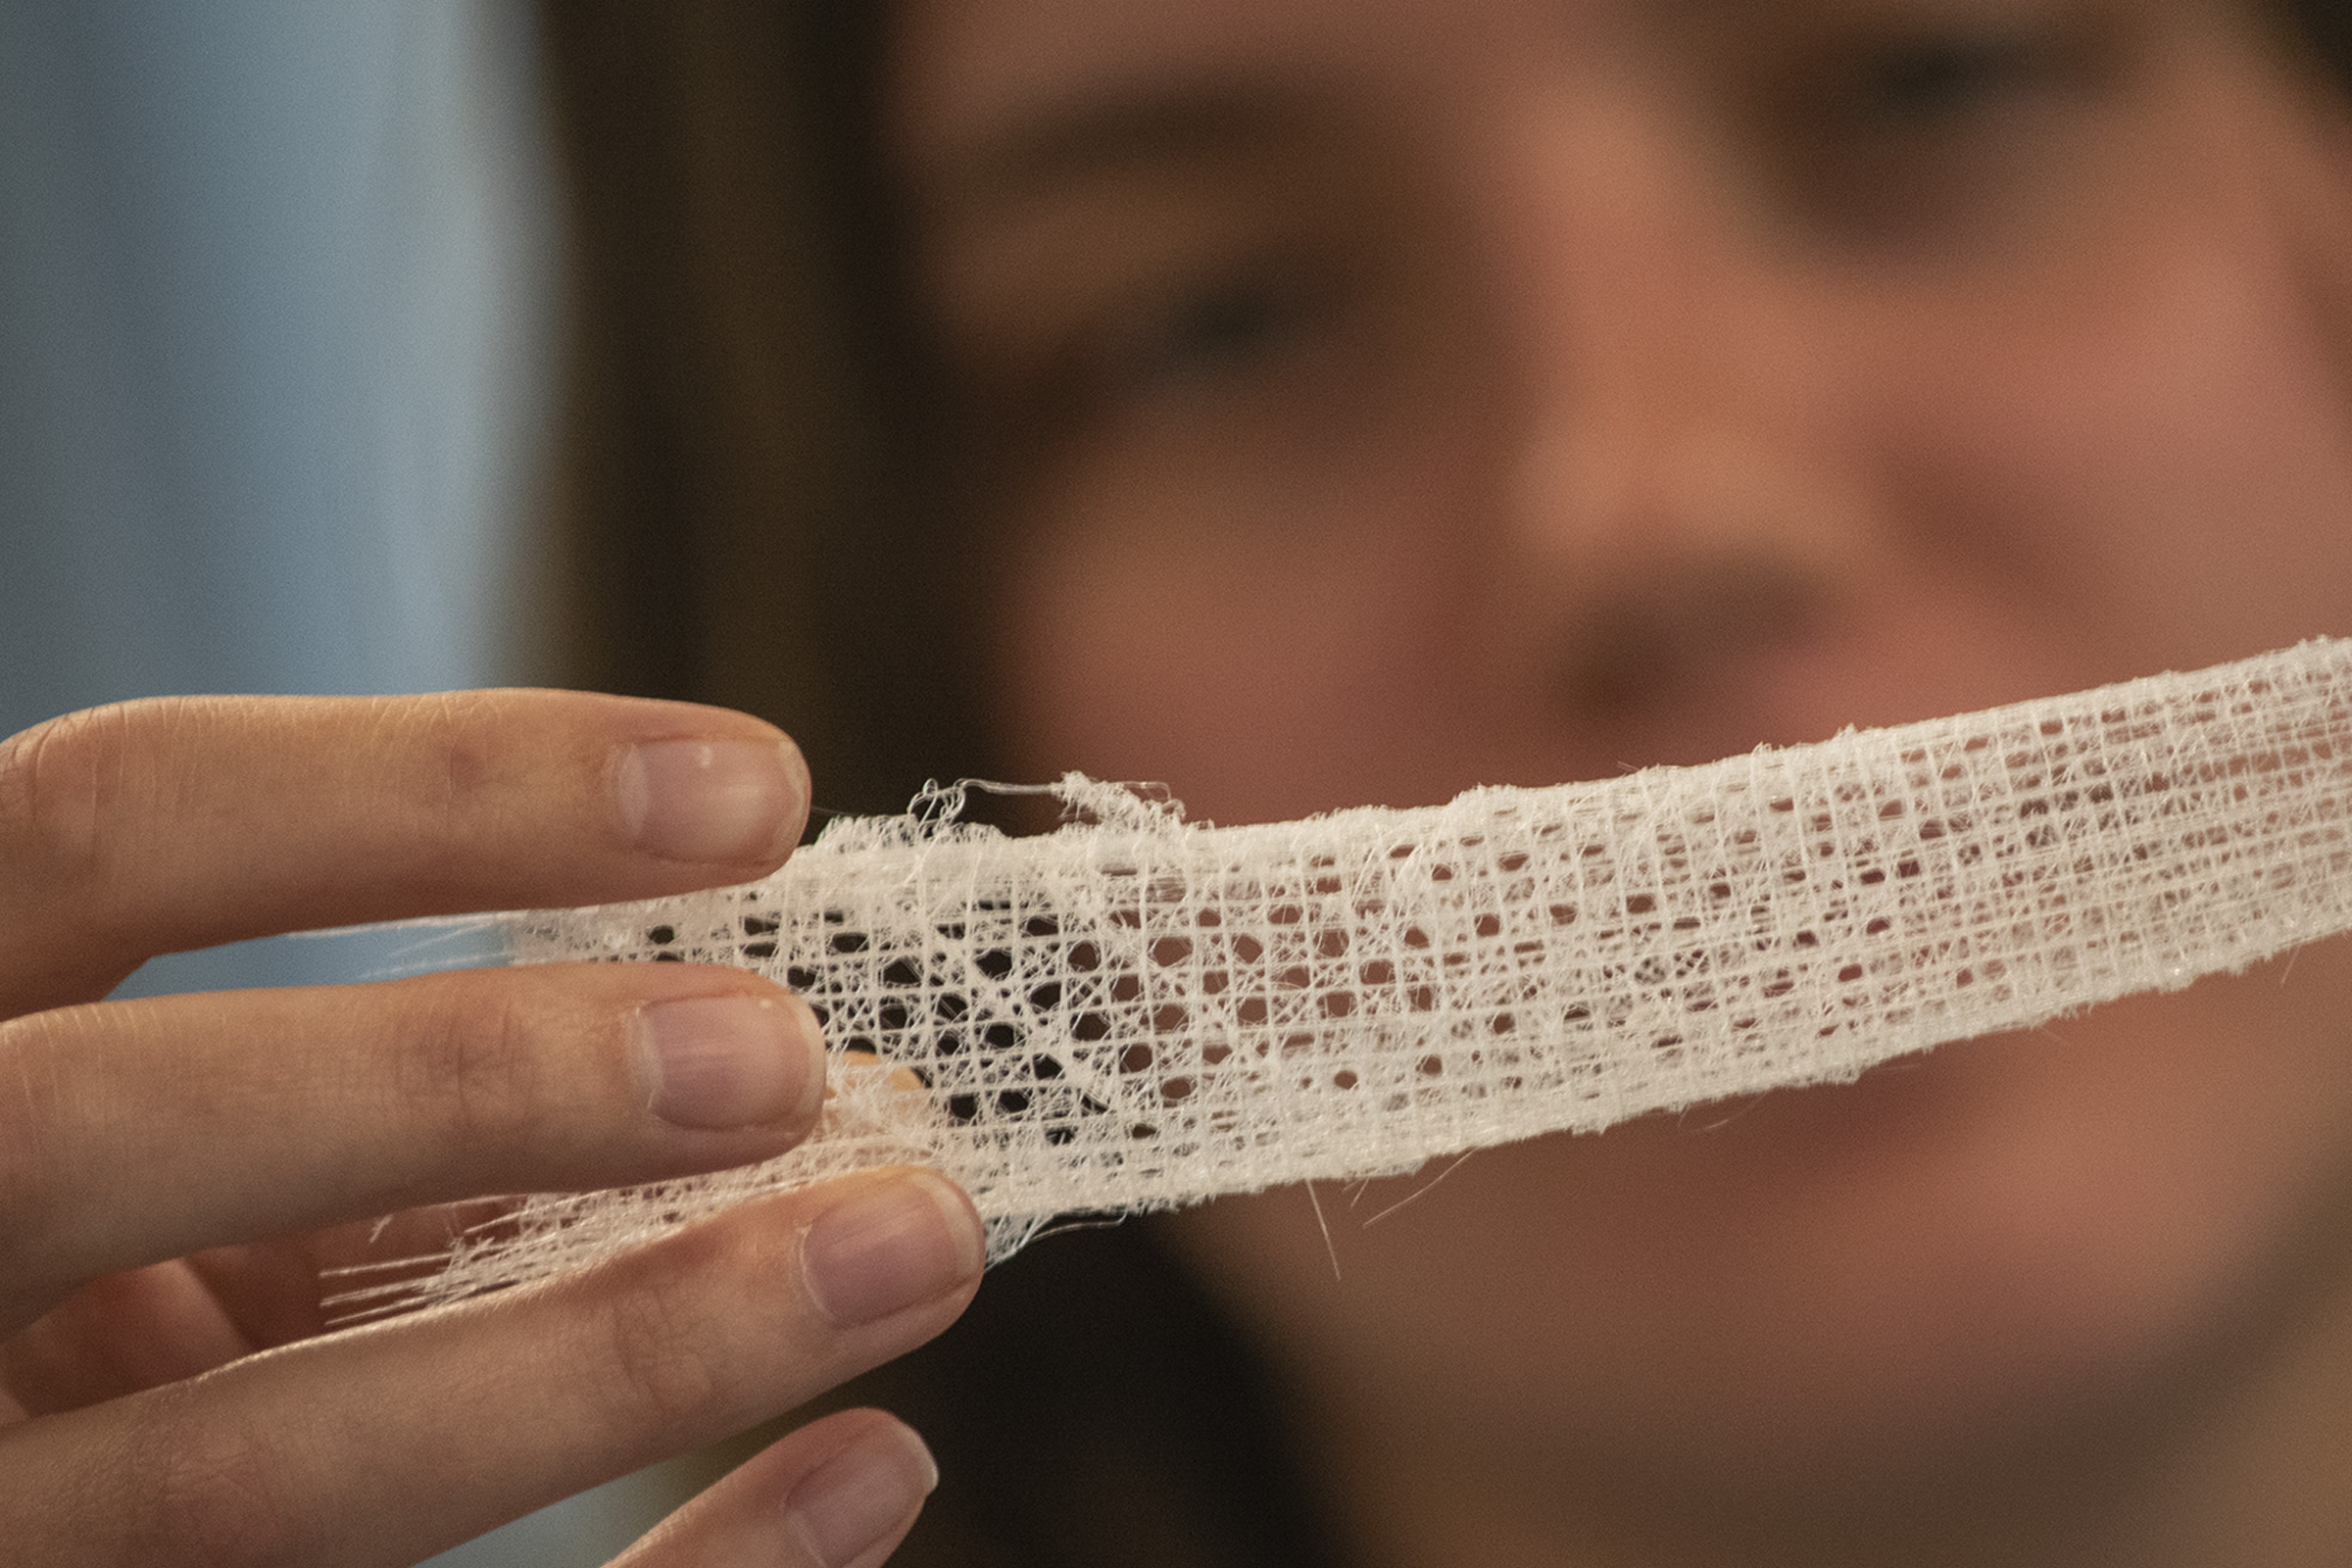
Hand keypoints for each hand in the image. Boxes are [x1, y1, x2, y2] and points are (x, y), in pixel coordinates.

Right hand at [0, 692, 983, 1565]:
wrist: (22, 1490)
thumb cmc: (106, 1287)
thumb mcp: (177, 1163)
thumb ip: (405, 1113)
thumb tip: (819, 1083)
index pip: (116, 825)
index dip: (434, 789)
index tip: (765, 791)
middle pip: (108, 1136)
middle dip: (471, 1076)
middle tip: (793, 1056)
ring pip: (257, 1479)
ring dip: (633, 1352)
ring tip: (908, 1248)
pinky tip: (870, 1471)